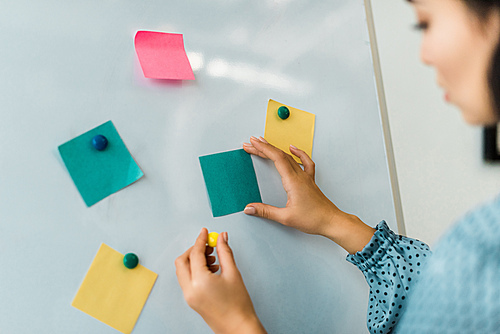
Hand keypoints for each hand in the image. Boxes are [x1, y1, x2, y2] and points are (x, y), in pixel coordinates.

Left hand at [175, 228, 265, 333]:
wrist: (238, 327)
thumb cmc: (238, 305)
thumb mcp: (233, 274)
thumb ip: (225, 252)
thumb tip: (221, 237)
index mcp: (199, 281)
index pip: (195, 253)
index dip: (200, 240)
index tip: (205, 232)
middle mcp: (190, 289)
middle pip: (182, 261)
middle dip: (194, 250)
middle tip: (209, 245)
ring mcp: (189, 296)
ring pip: (183, 270)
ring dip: (194, 260)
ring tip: (213, 258)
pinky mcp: (191, 300)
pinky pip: (187, 279)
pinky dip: (195, 270)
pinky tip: (212, 269)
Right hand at [243, 136, 374, 253]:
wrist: (331, 221)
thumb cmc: (313, 219)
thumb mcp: (285, 218)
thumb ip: (266, 212)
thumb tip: (249, 208)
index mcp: (293, 181)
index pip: (277, 158)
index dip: (263, 149)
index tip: (253, 143)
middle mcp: (300, 176)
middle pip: (280, 155)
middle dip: (264, 148)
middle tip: (251, 144)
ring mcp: (306, 177)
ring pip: (289, 157)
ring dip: (275, 150)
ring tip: (265, 145)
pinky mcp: (310, 181)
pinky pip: (304, 162)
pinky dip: (298, 153)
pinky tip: (293, 149)